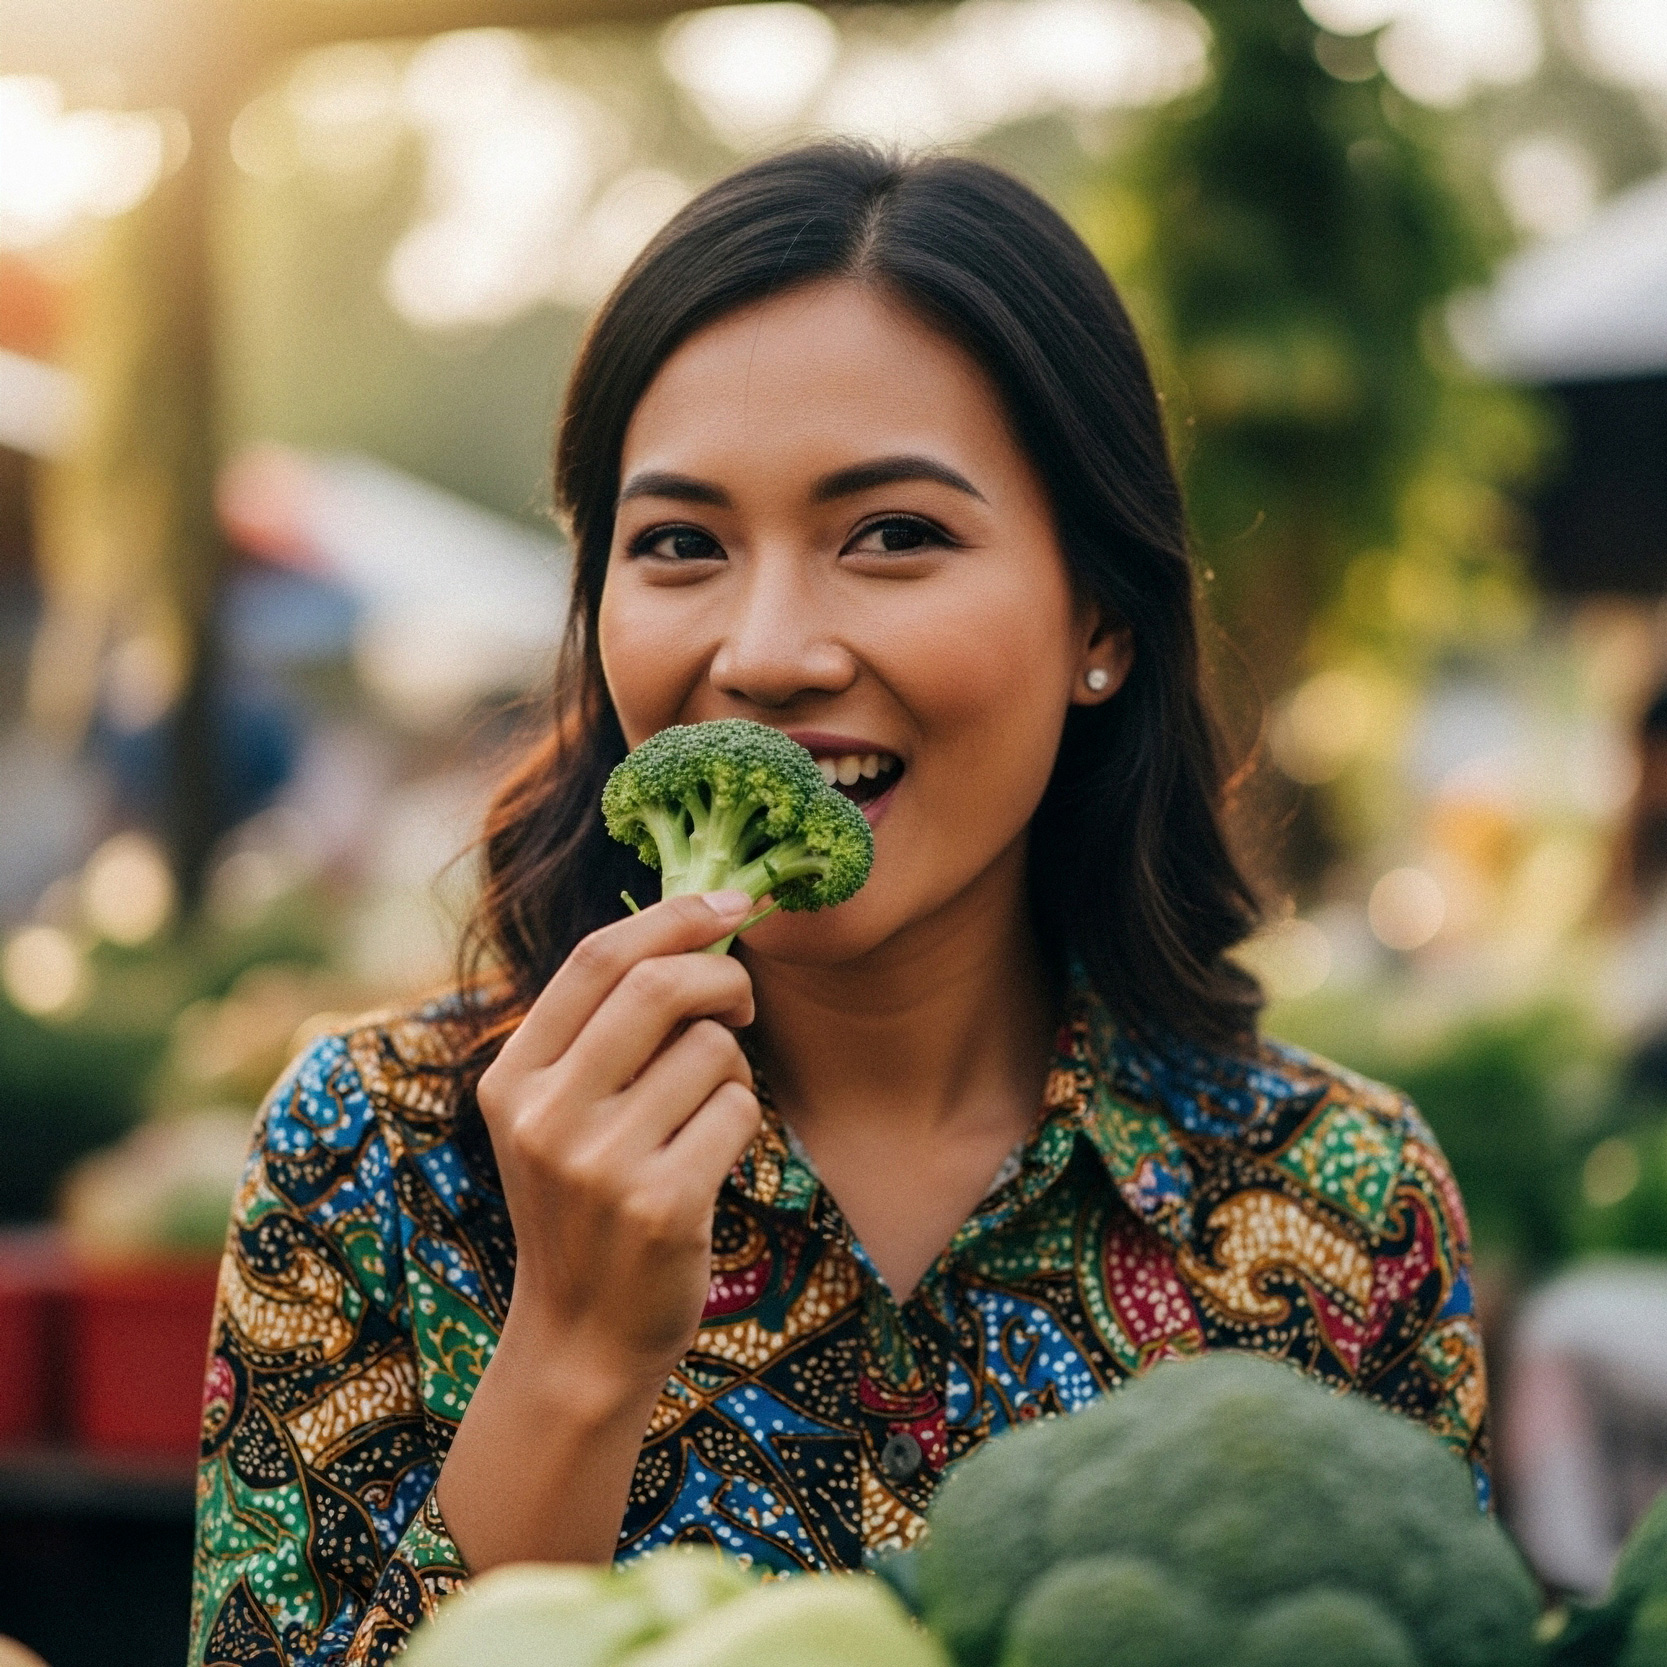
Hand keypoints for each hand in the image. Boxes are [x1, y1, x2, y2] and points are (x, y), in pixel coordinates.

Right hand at [476, 888, 761, 1398]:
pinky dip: (743, 1119)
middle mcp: (544, 1114)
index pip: (595, 958)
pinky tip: (712, 1156)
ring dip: (732, 1066)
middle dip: (723, 976)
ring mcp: (599, 1163)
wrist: (580, 1337)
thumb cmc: (584, 1205)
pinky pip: (739, 1110)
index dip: (673, 915)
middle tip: (742, 1000)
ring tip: (705, 1111)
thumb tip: (691, 925)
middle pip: (658, 986)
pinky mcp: (660, 1204)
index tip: (731, 902)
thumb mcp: (554, 1117)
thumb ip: (599, 1033)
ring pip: (711, 1049)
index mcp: (511, 1078)